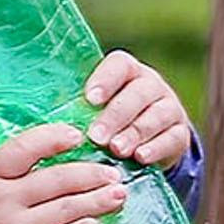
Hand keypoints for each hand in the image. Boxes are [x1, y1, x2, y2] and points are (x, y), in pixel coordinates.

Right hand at [0, 123, 127, 223]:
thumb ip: (26, 171)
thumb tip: (74, 148)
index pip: (21, 149)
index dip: (51, 139)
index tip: (78, 136)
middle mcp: (0, 200)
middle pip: (53, 180)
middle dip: (89, 174)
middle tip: (114, 173)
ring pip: (62, 209)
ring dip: (95, 201)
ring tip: (119, 195)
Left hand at [83, 50, 193, 167]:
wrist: (150, 140)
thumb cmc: (110, 121)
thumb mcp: (96, 109)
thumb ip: (78, 107)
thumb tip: (42, 115)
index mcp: (128, 72)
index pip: (120, 65)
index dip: (105, 80)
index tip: (89, 99)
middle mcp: (151, 84)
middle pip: (138, 93)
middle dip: (116, 115)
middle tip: (97, 136)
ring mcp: (169, 107)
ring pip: (156, 115)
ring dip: (135, 132)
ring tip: (117, 150)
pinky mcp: (180, 132)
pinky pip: (173, 137)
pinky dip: (157, 147)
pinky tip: (141, 157)